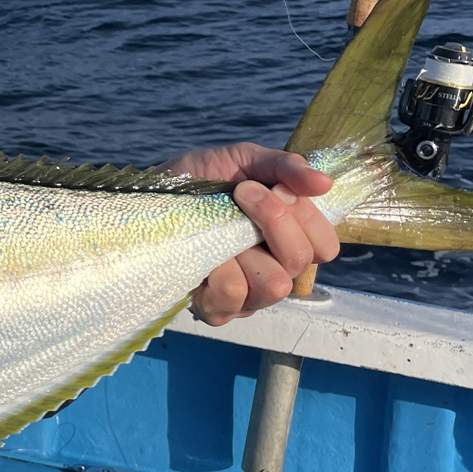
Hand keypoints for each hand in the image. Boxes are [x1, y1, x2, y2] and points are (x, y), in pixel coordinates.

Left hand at [163, 142, 340, 325]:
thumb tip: (324, 183)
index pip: (324, 247)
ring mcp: (248, 296)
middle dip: (274, 219)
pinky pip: (233, 294)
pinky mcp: (217, 311)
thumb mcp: (244, 160)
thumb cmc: (200, 179)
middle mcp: (274, 271)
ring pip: (273, 285)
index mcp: (287, 239)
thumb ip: (285, 167)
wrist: (148, 195)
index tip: (273, 187)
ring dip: (244, 243)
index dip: (305, 217)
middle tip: (242, 192)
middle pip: (299, 262)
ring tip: (218, 224)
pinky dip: (218, 265)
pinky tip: (202, 250)